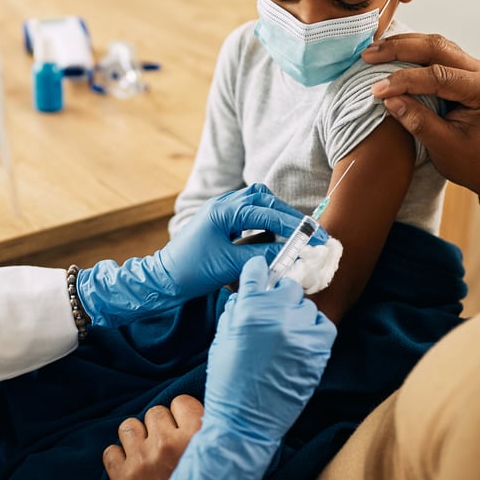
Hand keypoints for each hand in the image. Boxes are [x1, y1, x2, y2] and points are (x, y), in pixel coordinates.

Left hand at [77, 183, 326, 327]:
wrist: (162, 279)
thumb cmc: (192, 272)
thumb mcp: (231, 265)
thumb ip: (264, 255)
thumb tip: (294, 253)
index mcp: (224, 210)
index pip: (268, 212)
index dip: (295, 225)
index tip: (316, 236)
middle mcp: (223, 204)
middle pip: (266, 200)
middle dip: (290, 217)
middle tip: (312, 235)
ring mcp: (221, 211)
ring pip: (258, 203)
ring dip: (277, 216)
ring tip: (294, 236)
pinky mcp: (221, 221)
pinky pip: (249, 214)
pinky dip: (265, 222)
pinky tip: (272, 238)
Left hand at [88, 395, 204, 479]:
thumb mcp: (226, 470)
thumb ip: (213, 442)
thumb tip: (209, 421)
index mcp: (197, 437)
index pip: (181, 401)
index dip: (181, 412)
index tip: (182, 424)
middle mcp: (167, 443)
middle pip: (155, 412)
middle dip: (159, 426)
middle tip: (165, 445)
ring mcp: (142, 459)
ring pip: (129, 426)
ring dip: (136, 437)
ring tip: (144, 453)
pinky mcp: (122, 478)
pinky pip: (110, 451)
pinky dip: (117, 458)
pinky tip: (129, 468)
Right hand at [151, 256, 335, 479]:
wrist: (246, 422)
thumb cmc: (227, 384)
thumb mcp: (220, 342)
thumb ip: (234, 313)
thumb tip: (244, 295)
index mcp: (248, 310)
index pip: (257, 272)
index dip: (258, 272)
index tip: (260, 274)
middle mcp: (276, 316)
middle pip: (288, 286)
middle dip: (280, 294)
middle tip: (274, 309)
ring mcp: (300, 333)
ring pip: (307, 306)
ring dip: (297, 313)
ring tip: (287, 331)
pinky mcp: (318, 351)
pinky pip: (324, 324)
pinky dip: (315, 328)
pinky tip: (303, 338)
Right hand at [361, 34, 479, 201]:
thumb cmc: (473, 162)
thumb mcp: (444, 147)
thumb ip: (418, 122)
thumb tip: (389, 100)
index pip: (439, 76)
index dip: (404, 80)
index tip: (376, 90)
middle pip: (437, 48)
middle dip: (399, 49)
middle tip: (367, 55)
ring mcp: (475, 67)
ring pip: (435, 44)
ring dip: (402, 45)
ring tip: (373, 51)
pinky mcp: (463, 69)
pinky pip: (436, 51)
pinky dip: (410, 50)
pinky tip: (389, 52)